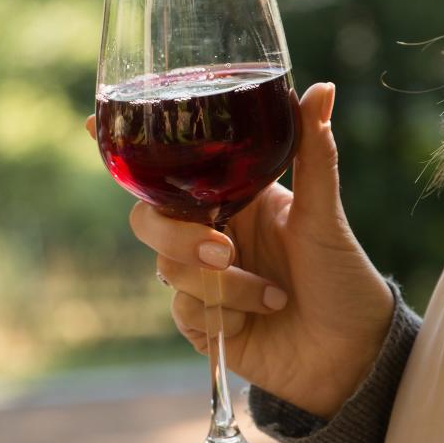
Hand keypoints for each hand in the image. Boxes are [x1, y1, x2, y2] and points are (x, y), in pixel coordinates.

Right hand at [86, 83, 393, 418]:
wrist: (354, 353)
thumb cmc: (341, 276)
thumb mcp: (324, 215)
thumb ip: (314, 155)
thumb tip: (322, 89)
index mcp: (228, 200)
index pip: (169, 172)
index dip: (127, 152)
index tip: (89, 122)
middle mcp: (206, 235)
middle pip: (147, 219)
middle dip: (177, 236)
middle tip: (223, 251)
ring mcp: (200, 280)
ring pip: (168, 268)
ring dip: (223, 285)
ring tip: (273, 296)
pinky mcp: (199, 322)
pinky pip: (184, 310)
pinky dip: (222, 315)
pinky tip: (258, 319)